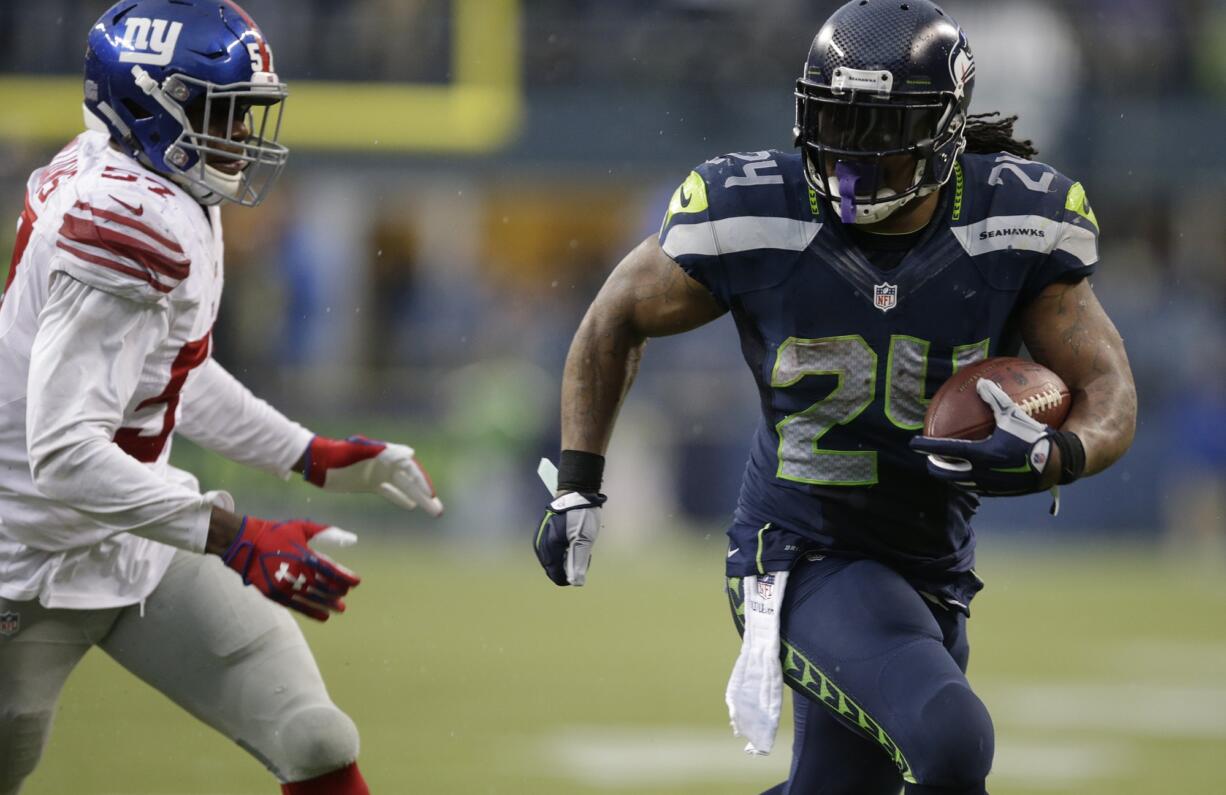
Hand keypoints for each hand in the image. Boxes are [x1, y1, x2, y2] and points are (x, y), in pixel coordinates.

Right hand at [222, 516, 360, 620]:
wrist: (245, 543)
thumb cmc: (277, 533)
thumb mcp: (303, 528)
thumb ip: (327, 532)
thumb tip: (351, 538)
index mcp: (305, 556)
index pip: (332, 571)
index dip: (346, 578)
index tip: (356, 582)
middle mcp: (297, 572)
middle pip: (325, 587)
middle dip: (338, 592)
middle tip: (344, 594)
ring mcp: (285, 585)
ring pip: (313, 598)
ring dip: (329, 604)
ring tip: (340, 608)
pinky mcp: (275, 594)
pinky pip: (298, 606)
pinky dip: (312, 612)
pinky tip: (324, 616)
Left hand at [302, 435, 442, 516]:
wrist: (316, 462)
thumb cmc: (336, 455)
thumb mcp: (358, 452)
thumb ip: (383, 452)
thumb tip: (411, 452)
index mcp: (386, 454)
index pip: (411, 467)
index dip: (423, 480)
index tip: (431, 495)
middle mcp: (385, 464)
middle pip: (411, 480)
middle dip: (425, 494)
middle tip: (439, 511)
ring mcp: (378, 473)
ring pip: (403, 487)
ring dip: (418, 498)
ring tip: (433, 511)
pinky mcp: (369, 483)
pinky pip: (389, 491)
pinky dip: (400, 498)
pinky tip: (411, 506)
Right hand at [533, 491, 605, 585]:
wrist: (576, 493)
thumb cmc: (581, 515)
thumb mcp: (584, 540)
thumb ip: (578, 561)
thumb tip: (575, 583)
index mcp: (548, 548)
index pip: (556, 575)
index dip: (571, 576)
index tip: (582, 563)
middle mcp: (540, 545)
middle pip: (554, 569)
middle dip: (569, 566)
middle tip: (583, 553)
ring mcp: (541, 539)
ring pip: (554, 560)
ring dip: (567, 558)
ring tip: (580, 545)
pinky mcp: (545, 534)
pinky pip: (553, 551)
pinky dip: (564, 551)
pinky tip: (574, 541)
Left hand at [909, 378, 1054, 495]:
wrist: (1057, 464)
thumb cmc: (1034, 436)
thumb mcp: (1013, 414)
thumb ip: (995, 399)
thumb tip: (980, 383)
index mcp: (980, 453)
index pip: (945, 449)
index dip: (926, 446)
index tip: (913, 443)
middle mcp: (980, 472)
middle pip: (946, 473)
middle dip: (934, 466)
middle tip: (928, 459)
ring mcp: (988, 485)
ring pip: (960, 483)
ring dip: (949, 476)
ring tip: (945, 468)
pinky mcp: (998, 492)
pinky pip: (977, 488)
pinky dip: (968, 482)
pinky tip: (970, 476)